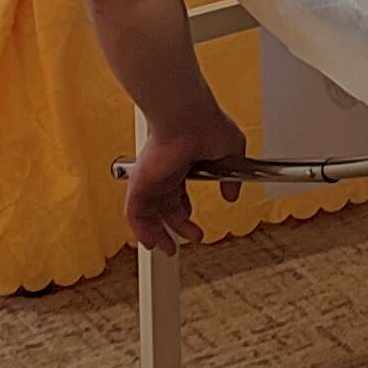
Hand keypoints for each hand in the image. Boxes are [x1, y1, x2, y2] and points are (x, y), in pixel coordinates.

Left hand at [124, 106, 249, 254]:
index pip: (177, 194)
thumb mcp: (230, 154)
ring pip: (148, 215)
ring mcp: (151, 180)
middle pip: (165, 208)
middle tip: (190, 237)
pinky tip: (151, 244)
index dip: (184, 212)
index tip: (193, 223)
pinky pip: (135, 214)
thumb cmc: (208, 125)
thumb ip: (231, 178)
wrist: (188, 117)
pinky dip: (141, 231)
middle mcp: (163, 174)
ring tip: (168, 250)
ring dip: (158, 234)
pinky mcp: (140, 185)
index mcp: (181, 165)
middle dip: (177, 227)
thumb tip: (232, 195)